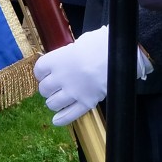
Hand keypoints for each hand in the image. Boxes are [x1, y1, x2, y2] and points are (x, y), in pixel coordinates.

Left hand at [34, 28, 152, 126]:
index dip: (41, 72)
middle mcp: (62, 77)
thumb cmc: (103, 43)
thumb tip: (67, 57)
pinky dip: (62, 119)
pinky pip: (69, 115)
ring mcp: (74, 92)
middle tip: (54, 86)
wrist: (122, 55)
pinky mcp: (86, 103)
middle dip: (48, 88)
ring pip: (53, 103)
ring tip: (59, 99)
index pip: (39, 69)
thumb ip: (70, 52)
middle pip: (44, 88)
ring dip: (54, 102)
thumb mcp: (82, 41)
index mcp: (59, 60)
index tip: (45, 72)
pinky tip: (57, 120)